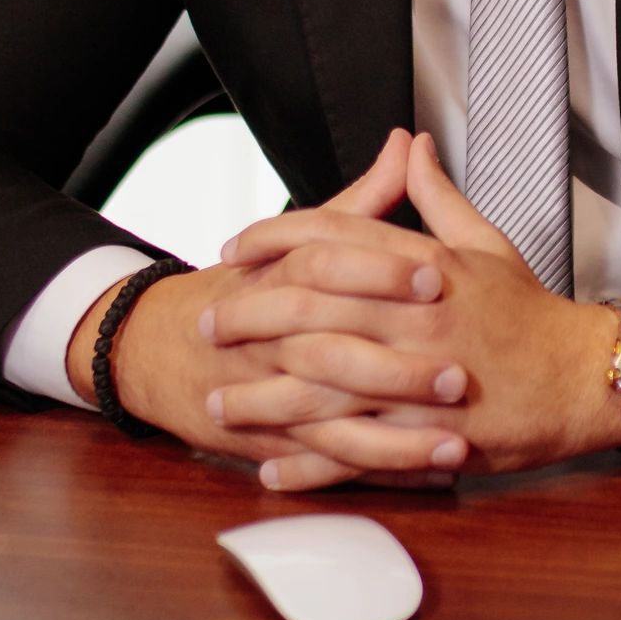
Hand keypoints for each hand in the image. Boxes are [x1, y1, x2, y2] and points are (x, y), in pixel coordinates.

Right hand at [66, 131, 471, 483]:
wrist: (160, 347)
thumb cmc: (245, 288)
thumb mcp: (298, 238)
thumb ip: (360, 199)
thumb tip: (406, 143)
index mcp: (281, 276)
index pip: (329, 264)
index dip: (382, 270)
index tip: (439, 276)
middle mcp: (271, 337)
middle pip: (333, 349)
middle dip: (399, 367)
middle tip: (461, 375)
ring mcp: (266, 394)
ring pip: (331, 419)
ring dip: (395, 438)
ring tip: (454, 442)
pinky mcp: (268, 441)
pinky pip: (322, 463)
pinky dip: (372, 473)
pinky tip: (424, 475)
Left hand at [203, 131, 620, 488]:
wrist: (585, 378)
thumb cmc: (532, 314)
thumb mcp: (486, 243)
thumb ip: (436, 196)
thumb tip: (409, 147)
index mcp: (426, 266)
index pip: (333, 238)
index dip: (273, 240)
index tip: (234, 250)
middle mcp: (416, 318)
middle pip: (311, 308)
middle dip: (249, 316)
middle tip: (207, 322)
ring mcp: (420, 381)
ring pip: (322, 387)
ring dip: (263, 397)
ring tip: (219, 401)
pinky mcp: (429, 436)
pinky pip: (356, 452)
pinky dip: (310, 463)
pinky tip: (271, 466)